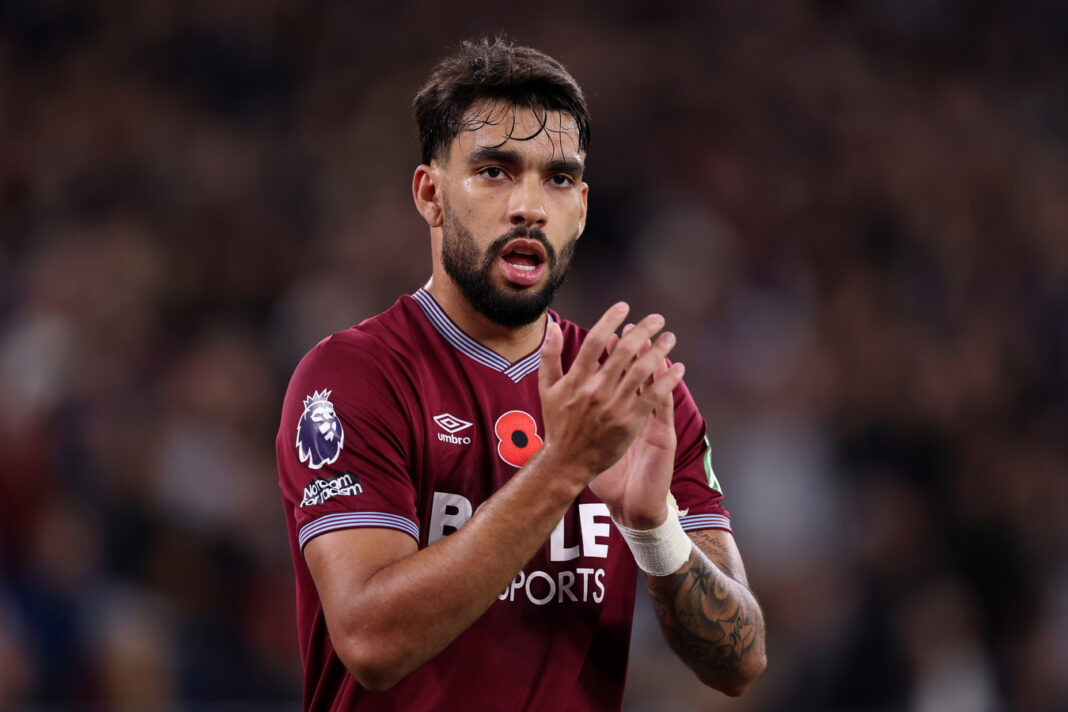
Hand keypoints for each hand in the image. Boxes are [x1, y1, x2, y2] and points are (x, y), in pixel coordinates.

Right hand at [537, 304, 684, 489]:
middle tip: (657, 319)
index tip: (624, 307)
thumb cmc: (558, 423)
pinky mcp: (629, 423)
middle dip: (642, 331)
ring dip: (658, 351)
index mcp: (576, 379)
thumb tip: (553, 326)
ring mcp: (613, 407)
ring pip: (641, 371)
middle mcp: (595, 390)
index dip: (610, 320)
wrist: (567, 461)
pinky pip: (652, 397)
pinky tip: (678, 368)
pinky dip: (667, 381)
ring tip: (669, 338)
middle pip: (623, 352)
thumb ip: (549, 355)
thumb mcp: (546, 388)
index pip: (594, 342)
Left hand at [589, 325, 678, 528]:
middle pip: (635, 373)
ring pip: (653, 385)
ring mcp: (650, 423)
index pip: (616, 375)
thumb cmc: (609, 470)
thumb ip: (587, 417)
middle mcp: (636, 413)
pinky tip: (672, 371)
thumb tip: (573, 389)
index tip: (606, 333)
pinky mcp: (663, 436)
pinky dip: (668, 387)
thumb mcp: (597, 440)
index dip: (611, 353)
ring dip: (653, 361)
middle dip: (634, 348)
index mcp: (619, 411)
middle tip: (632, 326)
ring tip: (652, 340)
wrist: (629, 501)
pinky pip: (665, 406)